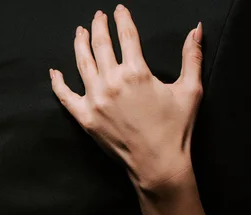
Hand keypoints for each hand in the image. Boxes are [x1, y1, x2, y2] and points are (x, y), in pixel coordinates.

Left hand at [50, 4, 203, 193]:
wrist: (157, 163)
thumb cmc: (175, 129)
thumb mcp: (190, 89)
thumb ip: (192, 57)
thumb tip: (195, 29)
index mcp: (137, 73)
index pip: (126, 37)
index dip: (122, 20)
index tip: (119, 10)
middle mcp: (112, 83)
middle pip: (101, 45)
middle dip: (99, 27)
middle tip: (98, 16)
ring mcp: (95, 100)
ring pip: (82, 64)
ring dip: (80, 44)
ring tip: (80, 32)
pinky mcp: (85, 117)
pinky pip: (65, 96)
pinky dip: (58, 82)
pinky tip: (55, 72)